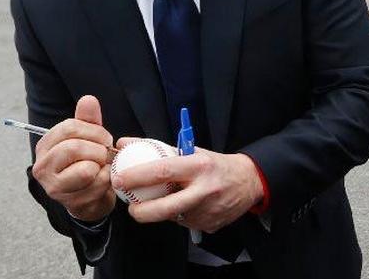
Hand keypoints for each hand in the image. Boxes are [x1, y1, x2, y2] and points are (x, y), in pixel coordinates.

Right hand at [32, 95, 116, 222]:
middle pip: (75, 147)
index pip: (69, 127)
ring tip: (103, 167)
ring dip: (102, 166)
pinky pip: (95, 185)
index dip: (95, 131)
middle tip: (106, 154)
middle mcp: (42, 165)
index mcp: (46, 144)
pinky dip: (106, 180)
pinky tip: (103, 181)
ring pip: (85, 168)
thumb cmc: (88, 162)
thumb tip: (88, 99)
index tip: (104, 138)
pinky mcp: (69, 202)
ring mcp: (53, 186)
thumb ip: (88, 119)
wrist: (91, 196)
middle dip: (99, 149)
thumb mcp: (89, 137)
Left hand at [112, 143, 262, 233]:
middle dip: (142, 211)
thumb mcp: (192, 151)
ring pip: (173, 217)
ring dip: (162, 211)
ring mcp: (207, 210)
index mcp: (200, 166)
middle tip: (130, 208)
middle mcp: (204, 189)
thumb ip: (158, 149)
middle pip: (166, 207)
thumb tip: (125, 143)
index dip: (137, 176)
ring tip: (165, 200)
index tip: (120, 179)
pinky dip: (179, 216)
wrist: (249, 182)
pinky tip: (186, 206)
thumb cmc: (215, 164)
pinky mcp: (210, 225)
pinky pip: (184, 223)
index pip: (163, 171)